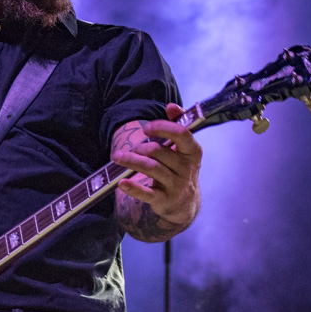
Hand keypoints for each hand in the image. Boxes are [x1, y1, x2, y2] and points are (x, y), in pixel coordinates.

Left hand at [113, 104, 201, 235]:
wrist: (185, 204)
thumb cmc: (180, 169)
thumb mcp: (183, 149)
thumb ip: (177, 125)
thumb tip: (171, 106)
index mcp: (192, 152)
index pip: (181, 134)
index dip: (162, 128)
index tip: (146, 128)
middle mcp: (187, 169)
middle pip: (160, 152)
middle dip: (141, 147)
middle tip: (133, 148)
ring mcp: (176, 186)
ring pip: (152, 169)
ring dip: (132, 161)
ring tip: (117, 157)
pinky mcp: (164, 201)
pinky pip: (147, 194)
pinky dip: (134, 188)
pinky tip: (121, 183)